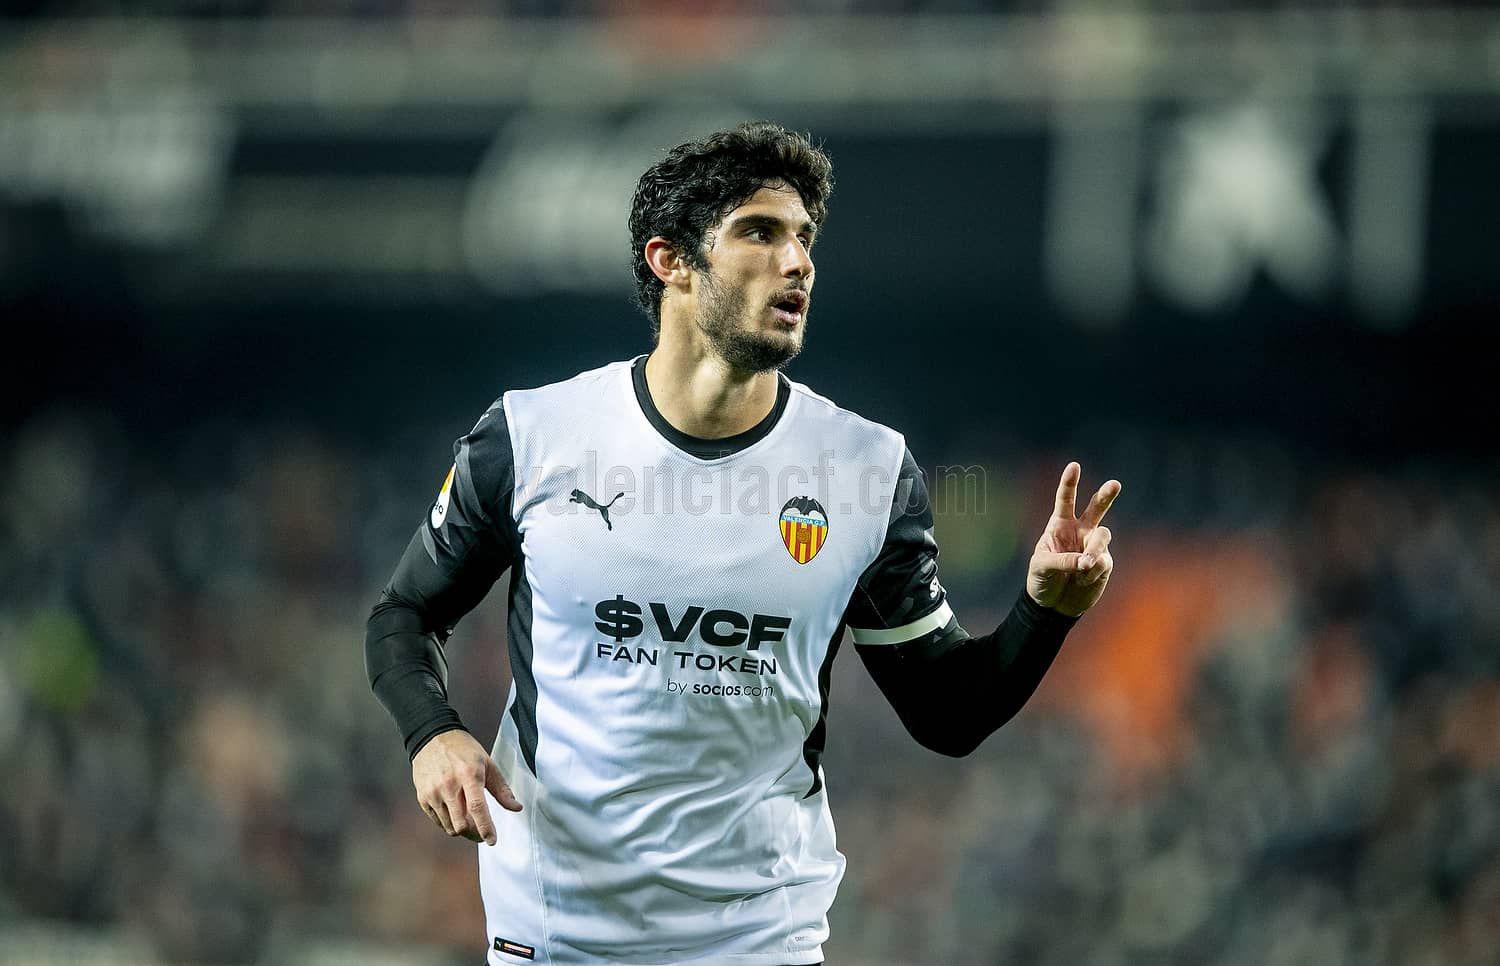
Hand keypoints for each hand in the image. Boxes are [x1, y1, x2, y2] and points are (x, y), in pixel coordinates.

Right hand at [411, 730, 521, 845]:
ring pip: (450, 826)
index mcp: (469, 775)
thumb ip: (502, 789)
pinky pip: (438, 821)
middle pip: (462, 824)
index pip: (477, 808)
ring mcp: (433, 792)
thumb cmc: (464, 751)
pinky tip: (456, 815)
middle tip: (483, 833)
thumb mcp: (487, 763)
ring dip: (462, 830)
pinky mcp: (423, 797)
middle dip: (475, 834)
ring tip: (470, 822)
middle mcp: (449, 785)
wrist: (432, 737)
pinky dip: (449, 824)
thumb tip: (516, 808)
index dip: (486, 828)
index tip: (492, 840)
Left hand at [1027, 462, 1119, 617]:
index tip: (1074, 466)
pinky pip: (1103, 561)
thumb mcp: (1042, 567)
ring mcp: (1093, 546)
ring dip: (1094, 550)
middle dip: (1106, 496)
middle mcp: (1080, 531)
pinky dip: (1094, 570)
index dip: (1070, 483)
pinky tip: (1084, 579)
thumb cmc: (1042, 579)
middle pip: (1096, 508)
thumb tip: (1087, 561)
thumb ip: (1063, 560)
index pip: (1065, 500)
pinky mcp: (1104, 564)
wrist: (1053, 604)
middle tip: (1115, 484)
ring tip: (1085, 565)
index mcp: (1059, 525)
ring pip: (1103, 537)